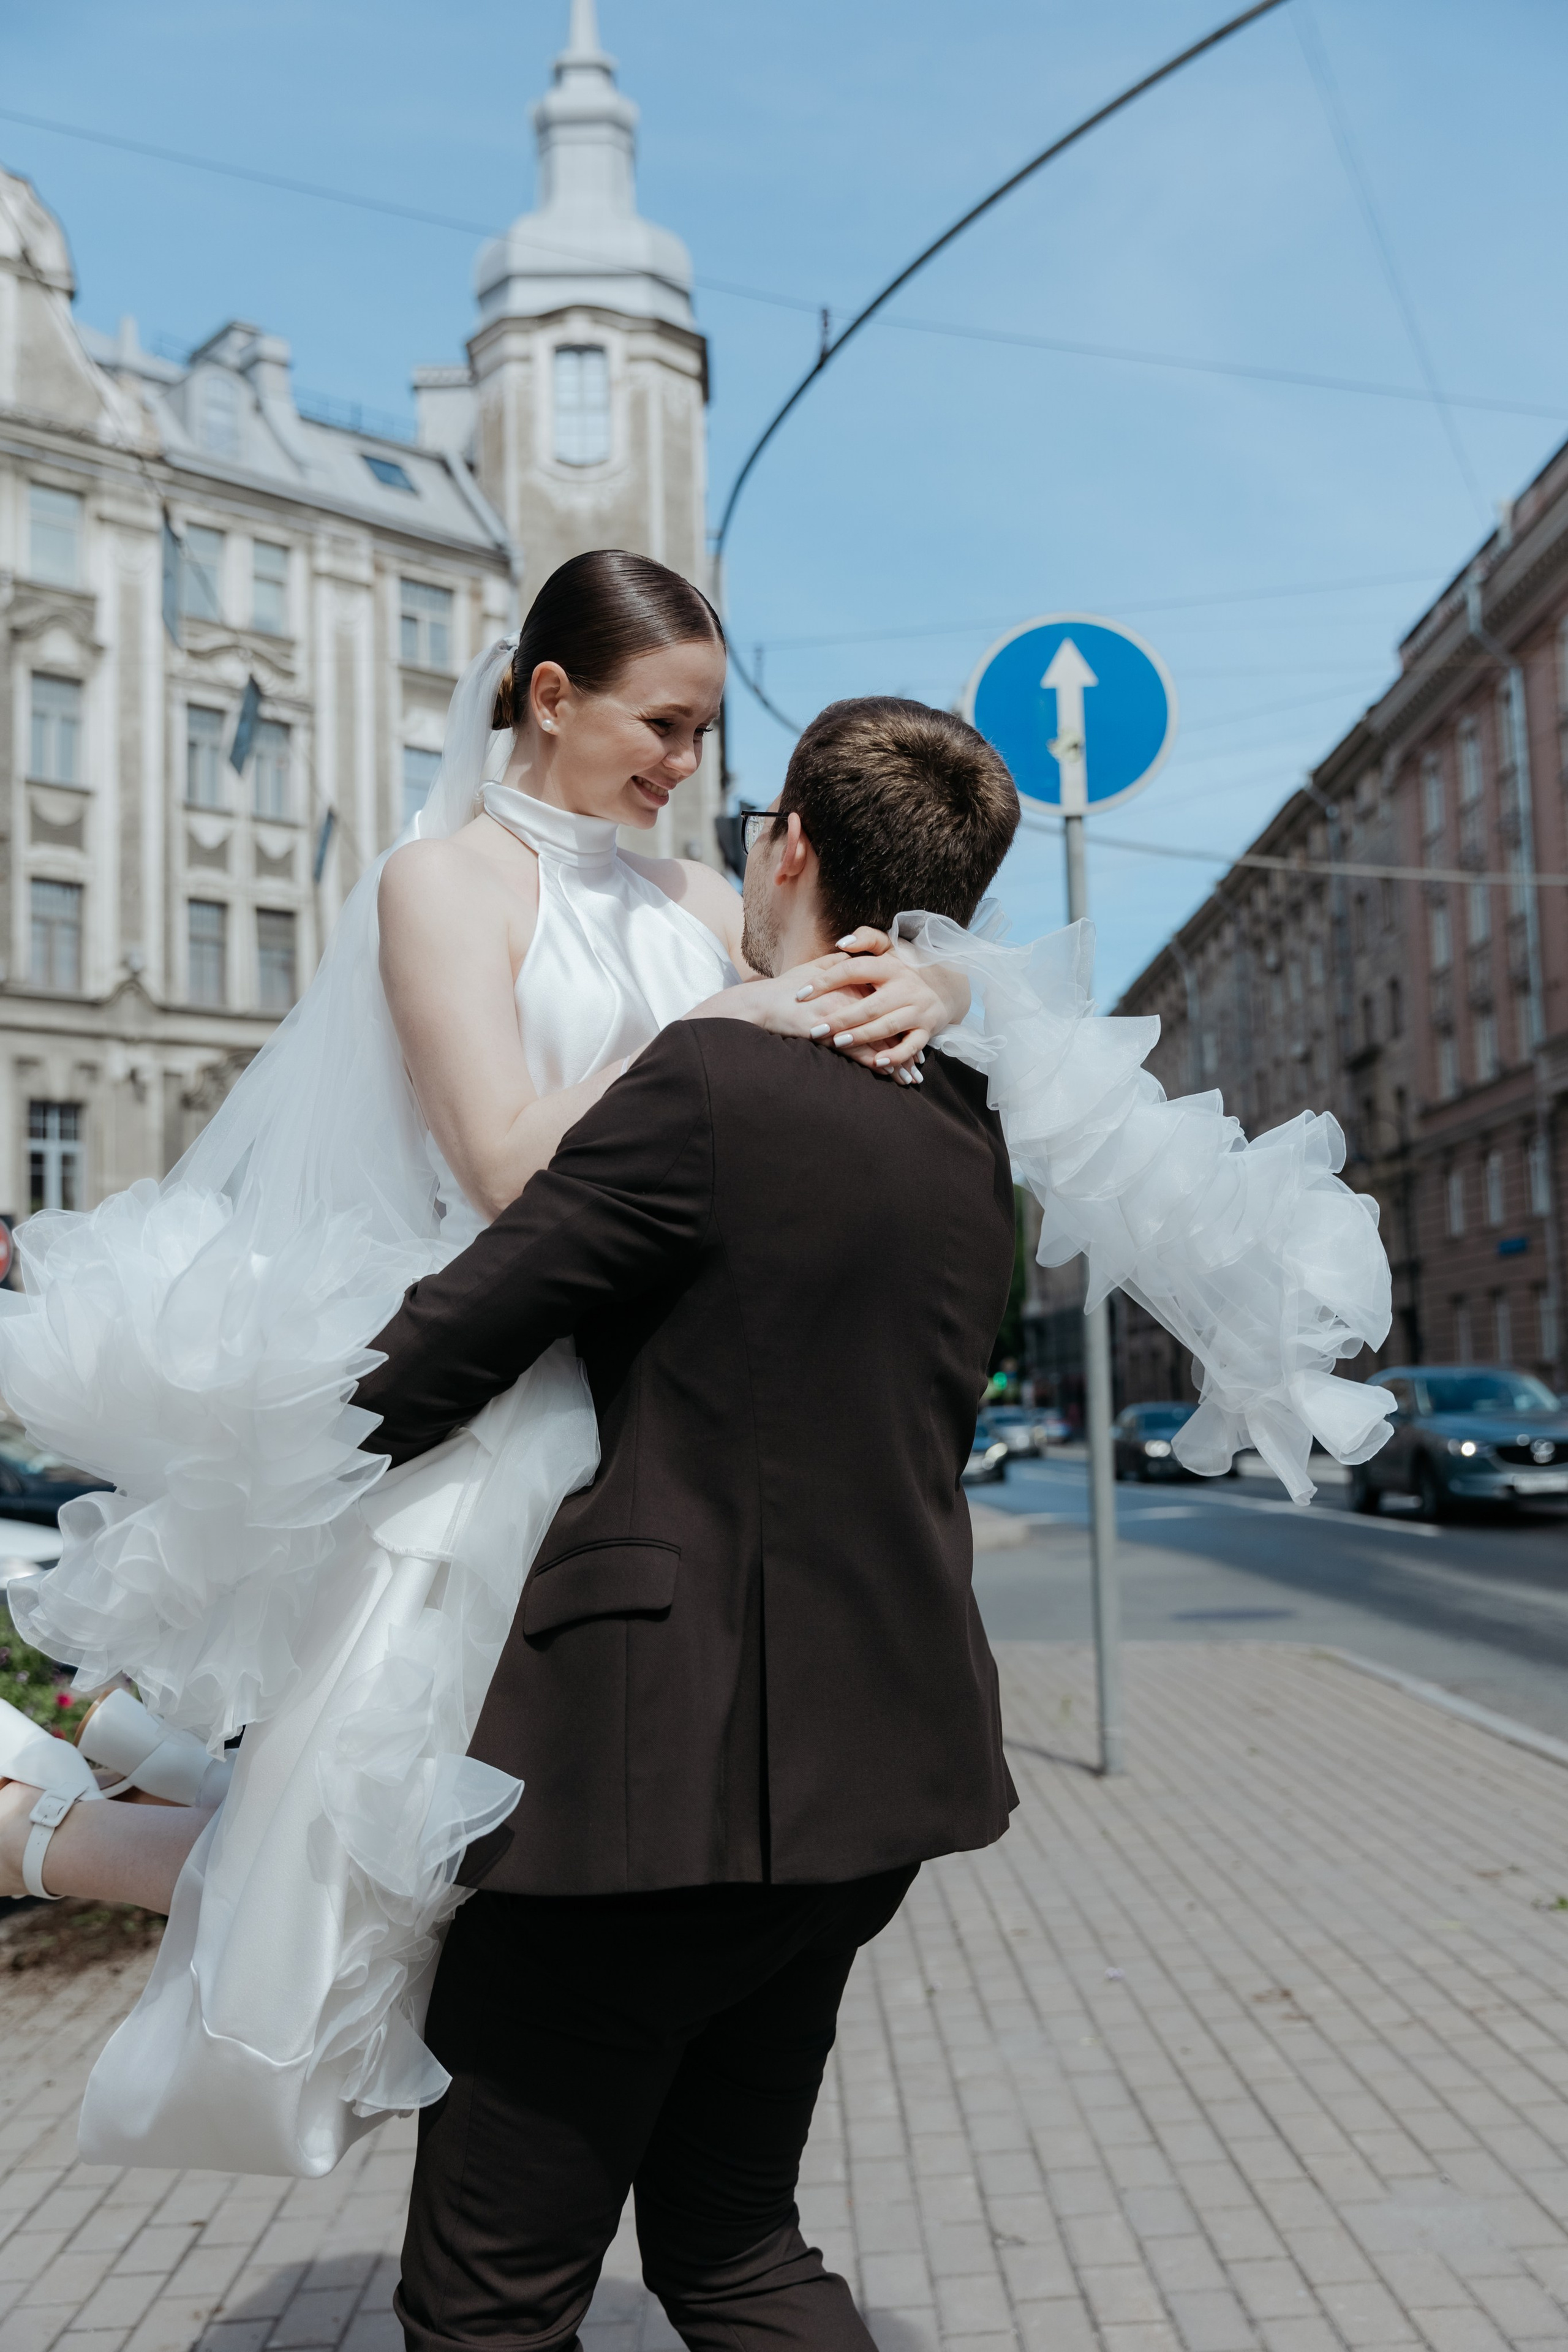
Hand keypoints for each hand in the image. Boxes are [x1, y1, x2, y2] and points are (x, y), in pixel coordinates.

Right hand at [679, 966, 926, 1083]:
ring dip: (897, 1062)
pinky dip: (877, 1065)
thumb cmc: (785, 990)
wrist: (761, 1003)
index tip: (915, 1036)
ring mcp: (842, 1015)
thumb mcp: (814, 971)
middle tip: (920, 1065)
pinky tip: (890, 1077)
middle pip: (888, 1024)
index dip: (902, 1021)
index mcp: (852, 983)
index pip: (885, 1004)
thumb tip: (850, 955)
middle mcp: (852, 998)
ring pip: (879, 1040)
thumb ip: (836, 964)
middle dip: (907, 1047)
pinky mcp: (831, 1033)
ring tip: (911, 1079)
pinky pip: (860, 1051)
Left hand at [788, 928, 970, 1071]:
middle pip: (870, 1005)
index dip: (826, 981)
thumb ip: (867, 938)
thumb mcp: (890, 948)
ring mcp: (917, 1010)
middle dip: (842, 1018)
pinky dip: (896, 1055)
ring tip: (838, 1043)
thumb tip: (842, 943)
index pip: (854, 970)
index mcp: (891, 966)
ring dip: (863, 1036)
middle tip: (815, 1030)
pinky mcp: (927, 1030)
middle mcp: (905, 988)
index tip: (801, 994)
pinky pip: (912, 1046)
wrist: (947, 986)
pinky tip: (877, 1062)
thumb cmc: (905, 968)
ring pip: (888, 1026)